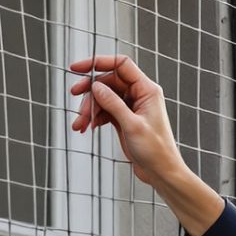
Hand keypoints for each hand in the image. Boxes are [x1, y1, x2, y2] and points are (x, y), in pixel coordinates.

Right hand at [67, 55, 224, 235]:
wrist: (161, 172)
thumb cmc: (156, 150)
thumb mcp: (132, 126)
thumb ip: (113, 104)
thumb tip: (96, 86)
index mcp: (147, 90)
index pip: (121, 65)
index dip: (98, 62)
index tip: (78, 68)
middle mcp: (139, 94)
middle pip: (108, 82)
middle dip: (90, 91)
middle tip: (74, 95)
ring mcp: (131, 106)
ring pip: (103, 98)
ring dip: (89, 109)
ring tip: (79, 124)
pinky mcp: (124, 119)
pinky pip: (104, 111)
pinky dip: (94, 118)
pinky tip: (87, 128)